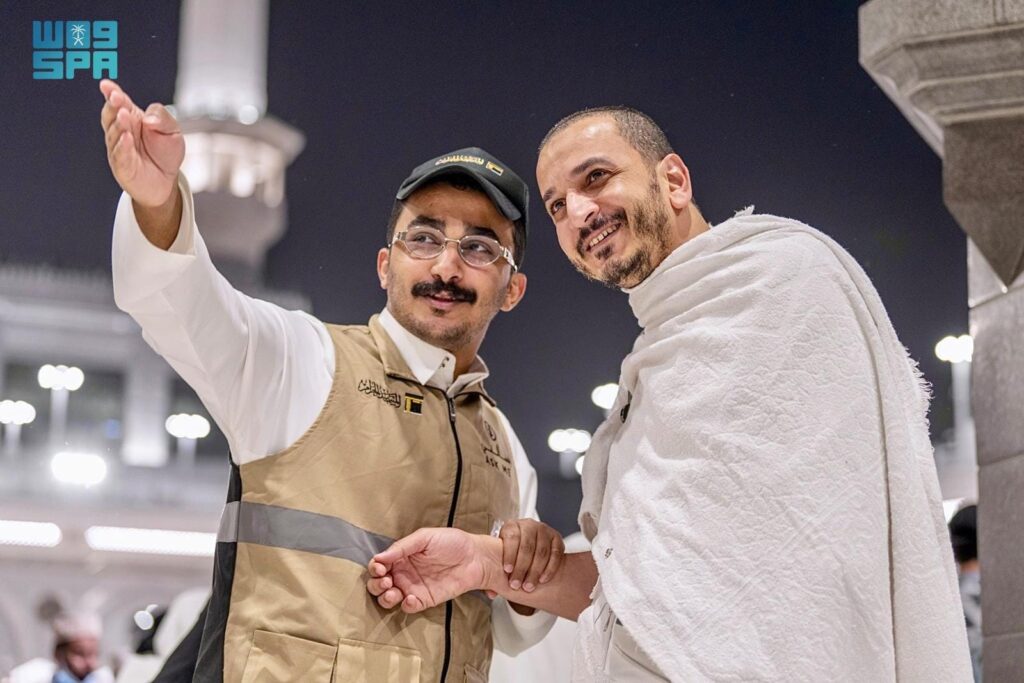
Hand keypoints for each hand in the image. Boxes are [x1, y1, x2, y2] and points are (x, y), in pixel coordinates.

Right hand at [99, 79, 183, 207]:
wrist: (167, 180)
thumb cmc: (166, 152)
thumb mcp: (172, 130)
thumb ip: (162, 117)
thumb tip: (148, 119)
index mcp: (132, 117)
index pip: (119, 102)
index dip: (112, 92)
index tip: (107, 85)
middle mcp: (122, 130)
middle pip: (112, 115)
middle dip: (113, 105)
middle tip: (116, 97)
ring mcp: (119, 148)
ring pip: (114, 134)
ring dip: (119, 124)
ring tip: (124, 116)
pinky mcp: (122, 166)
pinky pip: (120, 155)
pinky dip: (122, 146)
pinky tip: (126, 137)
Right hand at [366, 528, 498, 613]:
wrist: (475, 558)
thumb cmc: (451, 542)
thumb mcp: (425, 537)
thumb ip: (402, 547)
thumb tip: (379, 557)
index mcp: (401, 556)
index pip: (379, 565)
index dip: (375, 568)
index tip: (381, 568)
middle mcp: (403, 573)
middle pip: (378, 584)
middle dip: (376, 585)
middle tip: (386, 581)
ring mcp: (412, 587)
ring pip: (388, 599)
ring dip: (385, 598)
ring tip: (393, 592)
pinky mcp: (424, 600)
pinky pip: (408, 607)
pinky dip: (406, 605)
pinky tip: (411, 598)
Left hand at [498, 519, 564, 592]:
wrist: (529, 545)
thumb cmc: (512, 553)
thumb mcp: (501, 557)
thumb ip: (494, 573)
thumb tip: (491, 593)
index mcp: (512, 526)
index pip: (511, 538)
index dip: (509, 555)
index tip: (507, 571)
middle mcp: (529, 525)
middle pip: (527, 546)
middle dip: (522, 568)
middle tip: (517, 585)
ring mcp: (544, 530)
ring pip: (541, 551)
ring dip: (535, 571)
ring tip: (529, 586)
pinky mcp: (557, 538)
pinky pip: (555, 554)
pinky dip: (549, 568)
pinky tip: (542, 580)